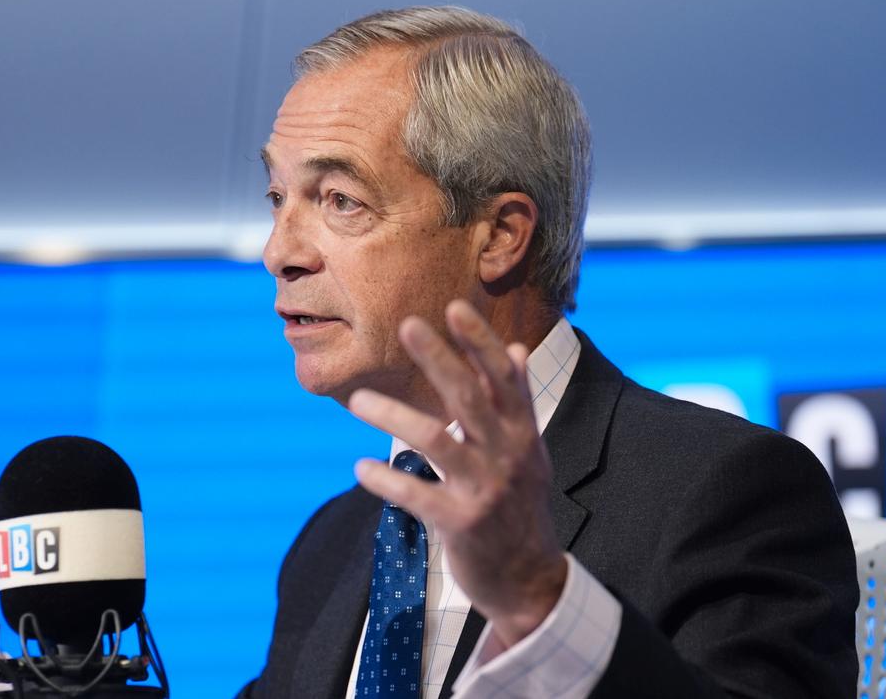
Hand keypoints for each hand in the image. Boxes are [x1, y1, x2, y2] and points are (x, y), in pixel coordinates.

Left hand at [348, 300, 567, 648]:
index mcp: (522, 434)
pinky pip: (418, 496)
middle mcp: (507, 456)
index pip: (503, 378)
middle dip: (439, 358)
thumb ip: (518, 401)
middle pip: (470, 397)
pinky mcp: (462, 524)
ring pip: (437, 441)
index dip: (480, 342)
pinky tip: (360, 468)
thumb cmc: (520, 505)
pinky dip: (387, 481)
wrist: (529, 578)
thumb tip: (517, 348)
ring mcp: (485, 490)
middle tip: (407, 324)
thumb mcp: (529, 451)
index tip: (454, 307)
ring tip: (357, 401)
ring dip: (394, 416)